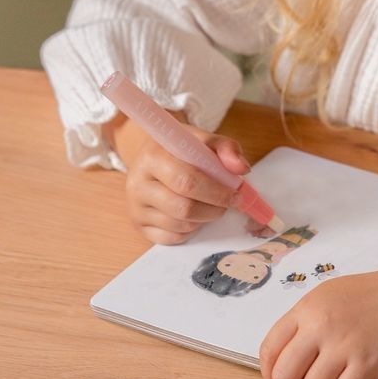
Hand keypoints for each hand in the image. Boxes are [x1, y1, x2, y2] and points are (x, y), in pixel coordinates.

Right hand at [110, 112, 262, 244]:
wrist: (153, 157)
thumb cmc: (182, 150)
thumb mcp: (204, 140)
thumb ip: (227, 149)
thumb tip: (242, 169)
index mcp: (153, 157)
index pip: (187, 182)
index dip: (217, 192)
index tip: (237, 195)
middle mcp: (138, 184)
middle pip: (184, 208)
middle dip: (214, 209)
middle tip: (228, 203)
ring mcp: (136, 208)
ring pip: (181, 225)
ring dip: (205, 219)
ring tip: (210, 204)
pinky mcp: (139, 226)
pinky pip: (172, 238)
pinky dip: (191, 230)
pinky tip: (194, 214)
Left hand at [259, 264, 377, 378]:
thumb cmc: (376, 295)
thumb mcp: (331, 294)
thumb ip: (306, 320)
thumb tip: (286, 354)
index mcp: (308, 308)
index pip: (270, 348)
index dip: (268, 373)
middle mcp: (321, 327)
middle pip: (284, 376)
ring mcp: (344, 346)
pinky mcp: (368, 364)